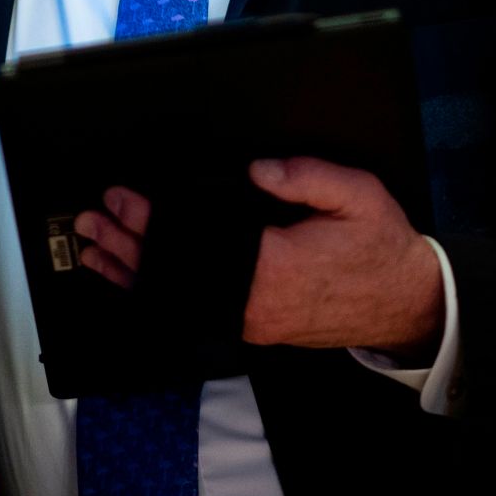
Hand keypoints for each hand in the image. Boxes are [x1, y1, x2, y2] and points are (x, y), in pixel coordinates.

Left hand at [70, 161, 442, 358]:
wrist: (403, 303)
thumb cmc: (380, 247)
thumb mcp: (357, 197)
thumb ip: (306, 178)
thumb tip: (257, 169)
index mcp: (276, 265)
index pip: (198, 241)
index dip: (154, 220)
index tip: (123, 199)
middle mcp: (256, 301)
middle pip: (178, 273)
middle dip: (129, 244)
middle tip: (92, 219)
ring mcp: (252, 320)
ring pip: (180, 297)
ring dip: (133, 271)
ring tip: (93, 249)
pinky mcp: (253, 327)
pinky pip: (194, 310)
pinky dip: (159, 295)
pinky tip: (132, 283)